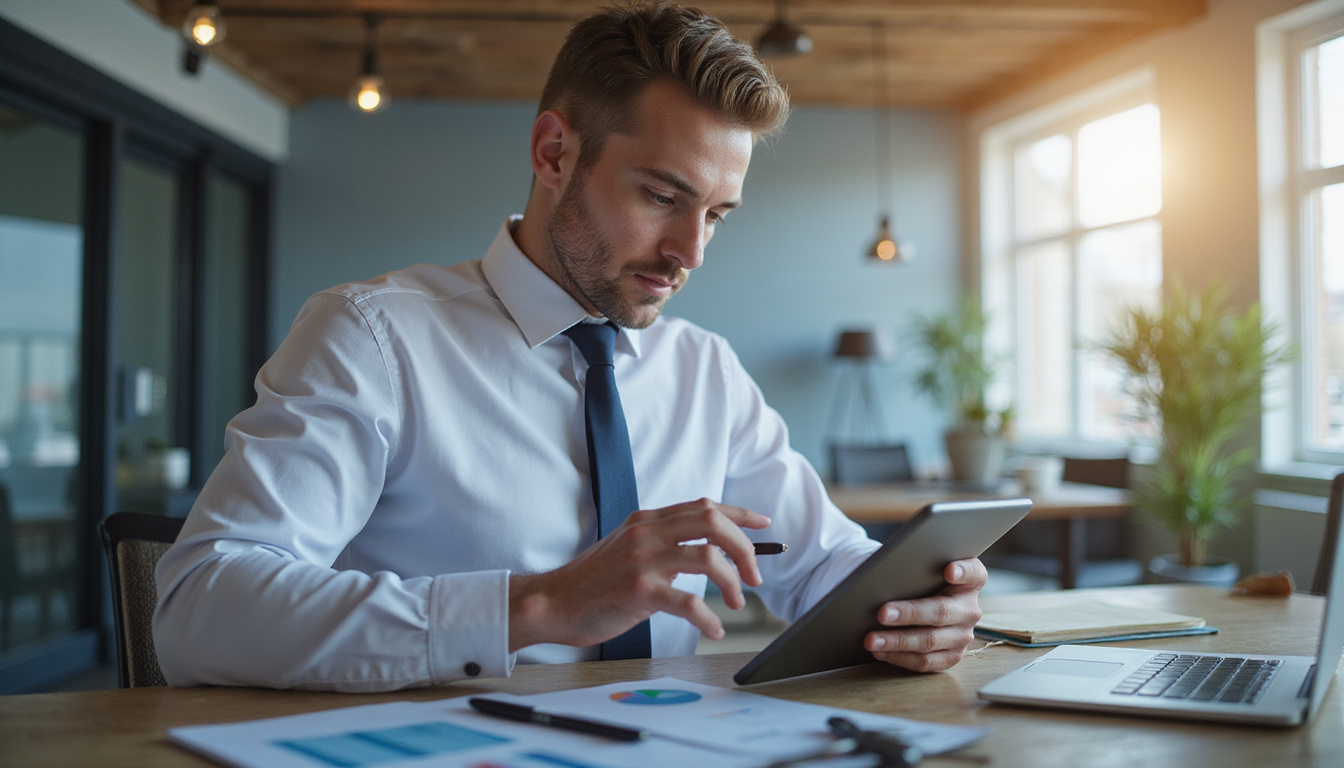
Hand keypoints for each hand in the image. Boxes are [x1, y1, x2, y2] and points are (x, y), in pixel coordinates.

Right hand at [507, 498, 770, 650]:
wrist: (553, 602)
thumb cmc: (593, 582)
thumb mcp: (629, 549)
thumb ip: (663, 544)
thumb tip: (707, 554)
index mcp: (648, 521)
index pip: (705, 506)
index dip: (740, 514)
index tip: (764, 525)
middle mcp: (648, 533)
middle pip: (713, 523)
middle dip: (744, 548)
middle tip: (754, 576)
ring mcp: (643, 561)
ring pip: (708, 559)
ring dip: (732, 583)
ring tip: (735, 603)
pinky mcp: (638, 591)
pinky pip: (688, 602)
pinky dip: (709, 618)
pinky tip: (713, 629)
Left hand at [864, 557, 986, 671]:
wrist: (926, 605)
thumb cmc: (921, 583)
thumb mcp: (924, 572)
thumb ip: (916, 570)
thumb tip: (883, 575)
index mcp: (970, 582)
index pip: (974, 573)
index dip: (963, 571)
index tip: (949, 571)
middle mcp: (970, 609)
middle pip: (941, 612)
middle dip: (909, 613)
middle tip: (881, 614)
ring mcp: (963, 635)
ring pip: (930, 641)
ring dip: (898, 641)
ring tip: (872, 640)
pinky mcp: (953, 656)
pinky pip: (926, 662)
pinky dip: (900, 657)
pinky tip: (881, 652)